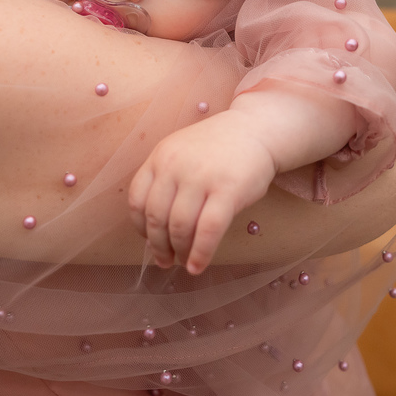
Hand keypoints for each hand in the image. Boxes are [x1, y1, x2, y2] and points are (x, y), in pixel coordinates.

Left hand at [128, 111, 277, 274]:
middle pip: (156, 217)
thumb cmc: (219, 148)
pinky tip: (198, 266)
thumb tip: (154, 235)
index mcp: (160, 156)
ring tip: (184, 263)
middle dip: (158, 246)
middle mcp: (175, 166)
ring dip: (179, 252)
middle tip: (165, 261)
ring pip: (180, 227)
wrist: (258, 129)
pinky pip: (208, 231)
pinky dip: (200, 254)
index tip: (149, 241)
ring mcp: (201, 177)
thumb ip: (167, 184)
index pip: (137, 199)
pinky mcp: (228, 190)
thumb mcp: (182, 153)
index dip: (140, 227)